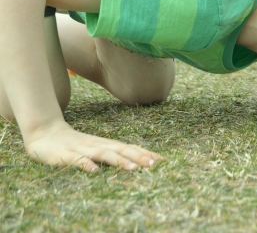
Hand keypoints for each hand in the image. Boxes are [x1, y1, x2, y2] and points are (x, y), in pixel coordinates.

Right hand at [25, 120, 161, 172]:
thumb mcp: (96, 148)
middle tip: (154, 164)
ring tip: (133, 168)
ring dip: (119, 161)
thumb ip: (113, 153)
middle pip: (121, 150)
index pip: (130, 148)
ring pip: (104, 154)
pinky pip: (78, 161)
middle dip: (138, 157)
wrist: (45, 134)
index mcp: (106, 145)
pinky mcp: (66, 155)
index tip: (162, 160)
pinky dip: (87, 165)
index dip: (145, 153)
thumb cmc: (75, 144)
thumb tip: (134, 160)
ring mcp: (82, 149)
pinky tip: (95, 172)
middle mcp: (98, 145)